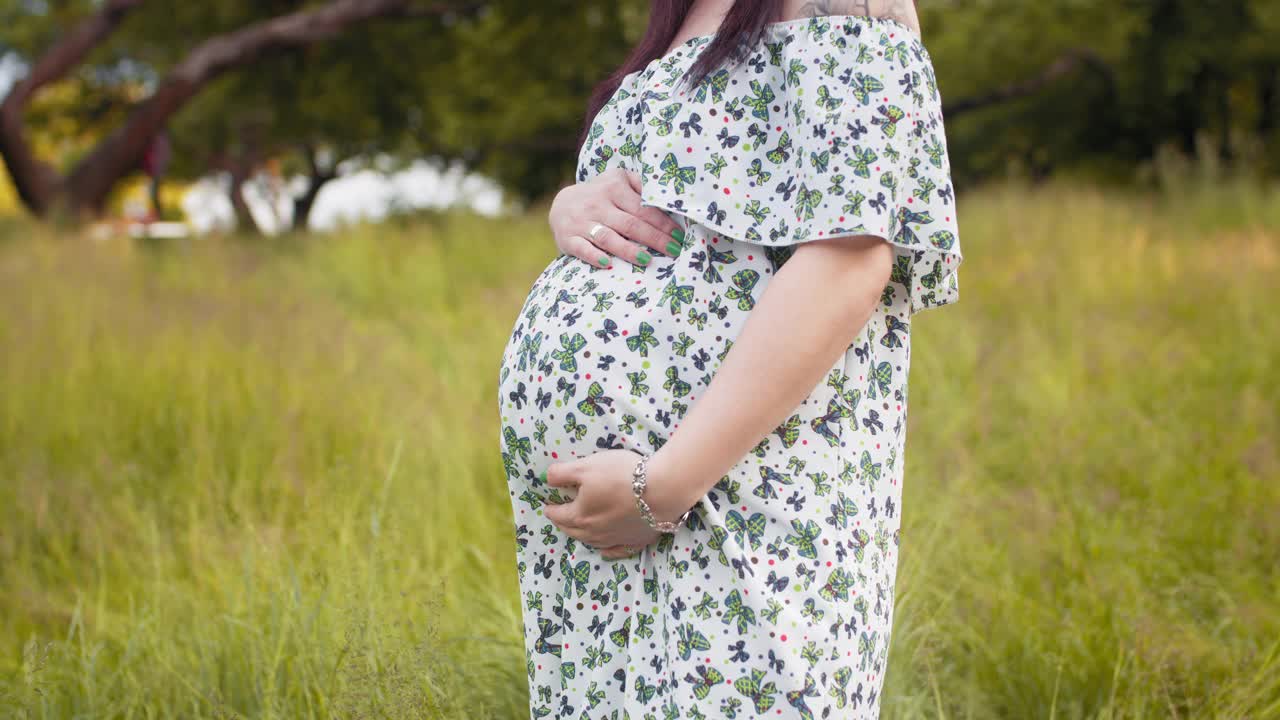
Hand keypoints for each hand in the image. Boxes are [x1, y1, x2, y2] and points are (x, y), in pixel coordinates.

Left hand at [542, 449, 664, 554]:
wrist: (662, 490)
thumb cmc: (621, 475)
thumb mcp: (586, 466)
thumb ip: (562, 473)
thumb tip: (546, 479)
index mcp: (579, 516)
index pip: (557, 515)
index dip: (550, 508)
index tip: (548, 504)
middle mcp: (594, 533)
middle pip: (572, 531)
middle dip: (563, 523)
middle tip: (560, 516)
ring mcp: (615, 539)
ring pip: (591, 542)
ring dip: (581, 535)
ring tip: (578, 528)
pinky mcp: (635, 542)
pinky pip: (616, 550)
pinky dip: (607, 550)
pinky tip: (604, 550)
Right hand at [548, 167, 686, 267]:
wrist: (561, 204)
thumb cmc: (601, 195)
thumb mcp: (618, 180)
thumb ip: (640, 186)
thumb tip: (667, 197)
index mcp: (614, 188)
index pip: (643, 208)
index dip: (663, 223)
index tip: (679, 237)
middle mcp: (598, 204)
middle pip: (630, 224)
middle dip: (654, 239)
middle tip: (674, 252)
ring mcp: (582, 222)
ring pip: (608, 238)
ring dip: (628, 250)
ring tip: (647, 260)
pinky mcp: (568, 239)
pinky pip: (582, 248)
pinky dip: (594, 256)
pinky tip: (608, 264)